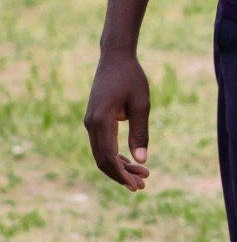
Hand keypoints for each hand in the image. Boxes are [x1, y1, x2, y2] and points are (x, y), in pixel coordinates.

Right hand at [84, 53, 150, 191]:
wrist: (115, 57)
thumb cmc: (131, 77)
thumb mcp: (141, 104)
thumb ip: (140, 132)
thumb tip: (142, 161)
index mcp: (102, 120)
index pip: (108, 158)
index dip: (122, 174)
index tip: (137, 184)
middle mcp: (91, 124)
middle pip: (103, 160)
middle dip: (121, 175)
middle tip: (142, 185)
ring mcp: (90, 122)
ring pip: (101, 154)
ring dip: (118, 167)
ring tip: (141, 175)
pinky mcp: (93, 119)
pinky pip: (101, 144)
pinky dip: (114, 155)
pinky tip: (129, 160)